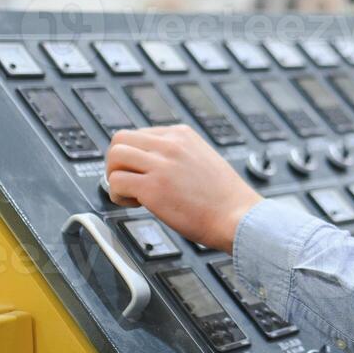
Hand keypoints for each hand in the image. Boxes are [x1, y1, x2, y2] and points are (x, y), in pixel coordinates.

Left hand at [104, 125, 261, 253]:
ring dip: (115, 177)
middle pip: (120, 139)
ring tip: (130, 194)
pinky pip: (116, 182)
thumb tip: (152, 164)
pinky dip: (117, 195)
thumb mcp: (203, 159)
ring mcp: (161, 164)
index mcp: (182, 134)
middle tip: (127, 181)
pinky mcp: (153, 188)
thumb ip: (179, 156)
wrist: (239, 218)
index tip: (141, 173)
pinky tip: (134, 205)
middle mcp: (170, 144)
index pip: (139, 134)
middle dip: (118, 162)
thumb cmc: (225, 199)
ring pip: (114, 156)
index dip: (135, 156)